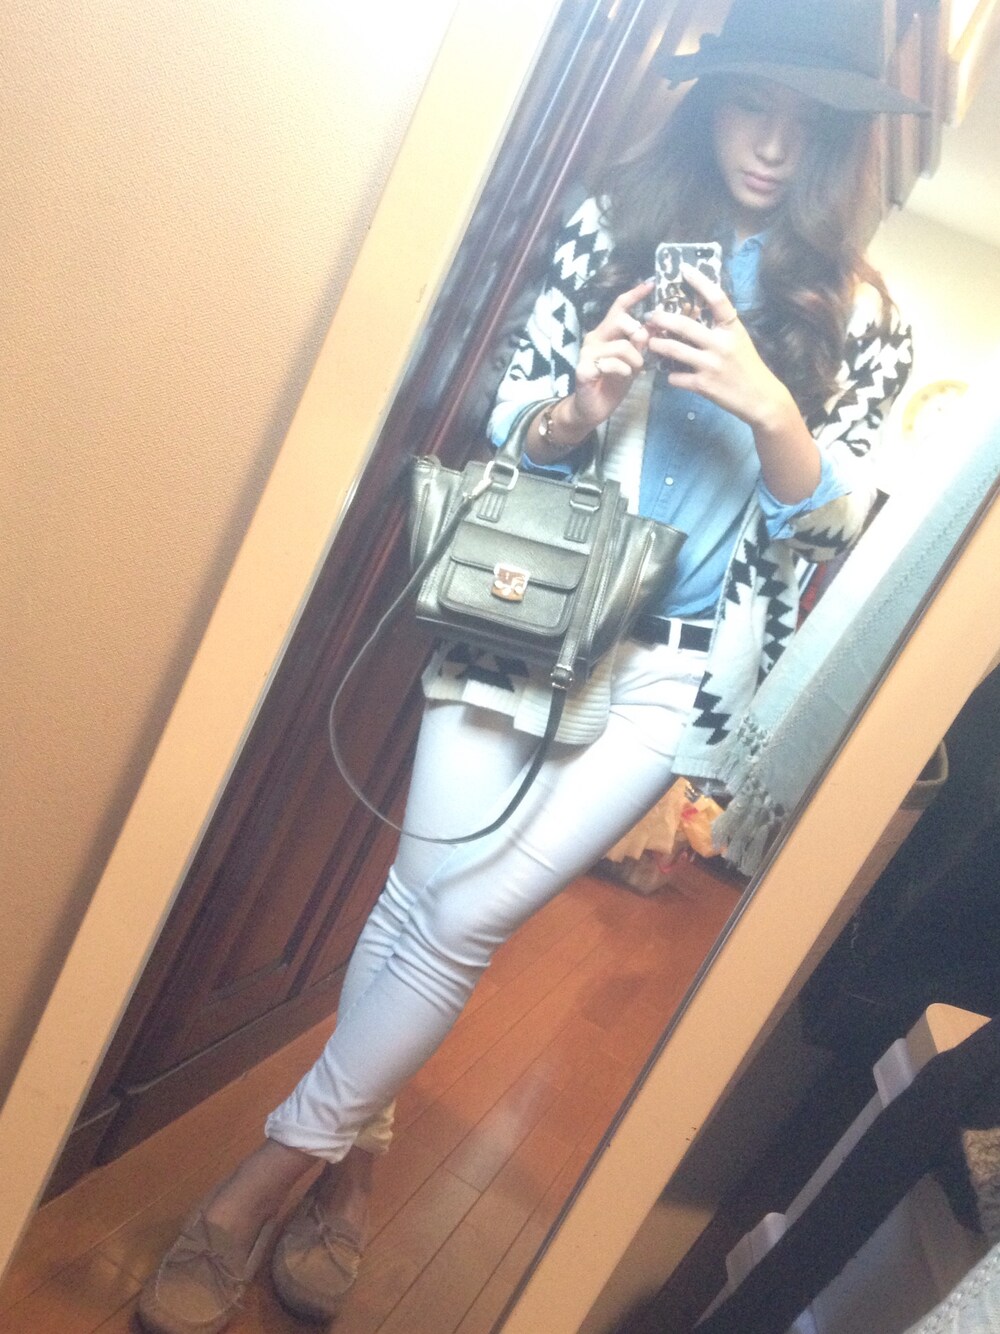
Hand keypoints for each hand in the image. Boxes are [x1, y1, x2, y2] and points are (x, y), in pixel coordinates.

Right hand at [569, 279, 653, 431]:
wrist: (592, 410)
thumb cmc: (612, 384)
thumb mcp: (632, 362)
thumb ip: (640, 344)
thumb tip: (654, 325)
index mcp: (605, 333)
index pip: (619, 307)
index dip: (635, 295)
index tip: (650, 284)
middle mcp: (594, 338)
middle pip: (621, 320)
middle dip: (637, 334)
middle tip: (642, 351)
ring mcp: (587, 353)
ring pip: (621, 346)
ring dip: (634, 361)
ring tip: (633, 371)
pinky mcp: (584, 369)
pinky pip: (611, 364)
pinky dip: (622, 371)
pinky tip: (622, 377)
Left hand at [645, 263, 792, 430]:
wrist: (761, 399)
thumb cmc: (748, 367)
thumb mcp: (739, 340)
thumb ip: (720, 328)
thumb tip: (698, 313)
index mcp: (732, 329)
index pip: (717, 298)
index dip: (700, 281)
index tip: (685, 269)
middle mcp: (721, 344)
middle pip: (685, 326)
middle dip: (663, 319)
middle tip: (652, 315)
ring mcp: (711, 365)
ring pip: (675, 350)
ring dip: (659, 345)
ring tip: (650, 342)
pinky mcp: (703, 385)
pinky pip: (677, 377)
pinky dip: (670, 375)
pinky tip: (668, 374)